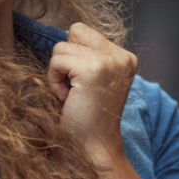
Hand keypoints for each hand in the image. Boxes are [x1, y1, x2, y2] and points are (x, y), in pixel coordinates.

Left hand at [47, 23, 136, 160]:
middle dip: (65, 60)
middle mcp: (122, 56)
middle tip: (75, 89)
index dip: (72, 56)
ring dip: (58, 73)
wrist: (92, 148)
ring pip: (61, 47)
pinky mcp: (94, 69)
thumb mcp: (91, 79)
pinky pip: (57, 60)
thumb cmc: (84, 116)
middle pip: (74, 32)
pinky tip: (68, 98)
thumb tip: (68, 30)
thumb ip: (86, 54)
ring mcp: (110, 62)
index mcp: (125, 57)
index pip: (82, 31)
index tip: (82, 84)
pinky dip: (54, 80)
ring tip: (73, 95)